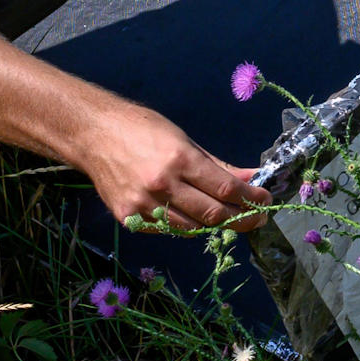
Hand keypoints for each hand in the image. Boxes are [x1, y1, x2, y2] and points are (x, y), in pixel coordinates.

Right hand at [77, 100, 265, 233]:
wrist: (93, 134)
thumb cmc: (143, 130)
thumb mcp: (185, 140)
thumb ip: (218, 165)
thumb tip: (250, 178)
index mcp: (180, 160)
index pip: (225, 189)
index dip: (251, 198)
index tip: (266, 199)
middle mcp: (162, 185)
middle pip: (213, 214)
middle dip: (243, 218)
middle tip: (258, 217)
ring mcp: (143, 205)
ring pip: (192, 228)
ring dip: (216, 225)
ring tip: (230, 217)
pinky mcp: (128, 217)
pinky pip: (167, 230)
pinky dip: (186, 226)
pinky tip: (194, 216)